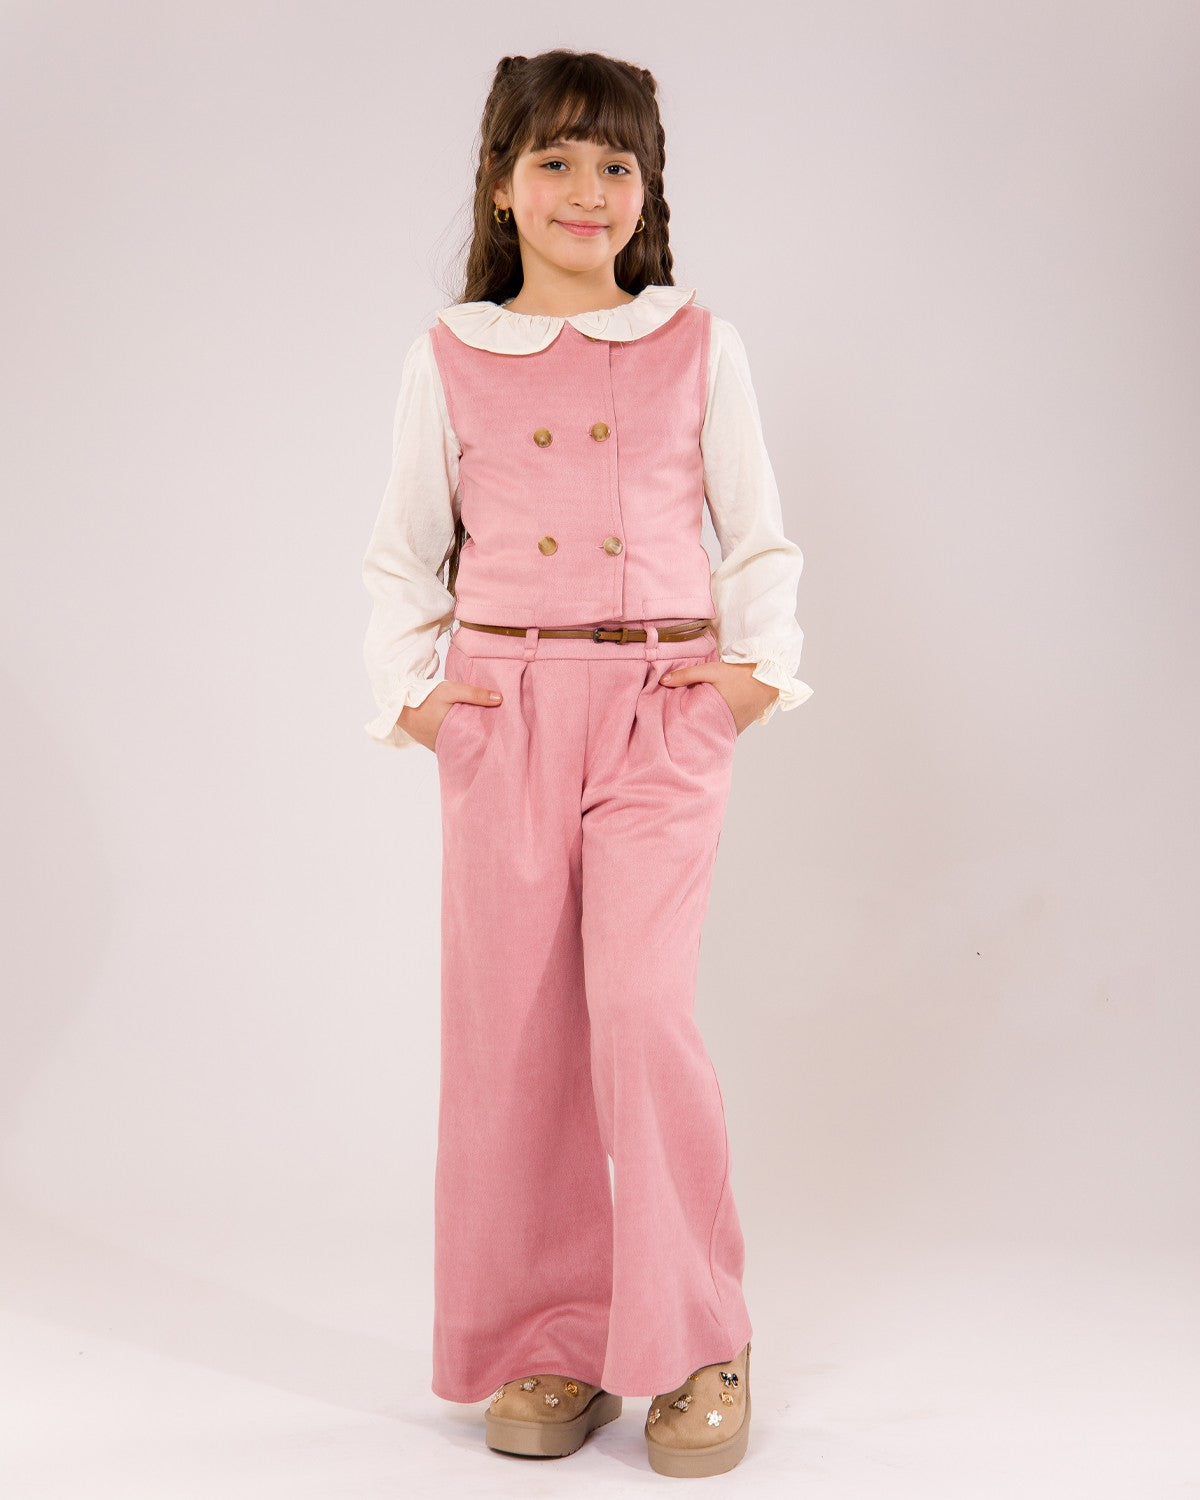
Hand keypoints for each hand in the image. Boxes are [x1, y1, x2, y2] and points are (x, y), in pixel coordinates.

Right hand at [399, 679, 502, 750]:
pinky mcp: (429, 742)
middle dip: (479, 740)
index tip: (502, 736)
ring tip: (483, 730)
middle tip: (495, 733)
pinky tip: (463, 728)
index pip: (475, 744)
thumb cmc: (425, 696)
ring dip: (466, 738)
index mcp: (451, 736)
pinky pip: (447, 742)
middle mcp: (443, 745)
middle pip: (467, 745)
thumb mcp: (451, 691)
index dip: (487, 740)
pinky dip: (455, 737)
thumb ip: (474, 694)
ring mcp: (435, 745)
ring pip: (457, 744)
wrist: (397, 699)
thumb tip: (500, 699)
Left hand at [658, 661, 778, 734]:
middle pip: (699, 732)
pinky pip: (721, 729)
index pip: (691, 729)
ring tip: (686, 722)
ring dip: (701, 727)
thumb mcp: (712, 671)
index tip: (666, 726)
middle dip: (687, 730)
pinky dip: (713, 725)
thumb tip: (662, 681)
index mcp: (714, 715)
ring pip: (710, 731)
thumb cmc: (740, 674)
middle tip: (672, 725)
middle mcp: (724, 727)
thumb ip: (687, 675)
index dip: (678, 729)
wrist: (769, 678)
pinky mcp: (739, 728)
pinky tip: (704, 719)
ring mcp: (733, 730)